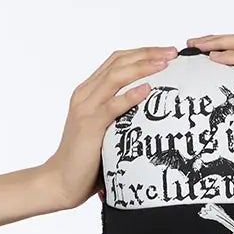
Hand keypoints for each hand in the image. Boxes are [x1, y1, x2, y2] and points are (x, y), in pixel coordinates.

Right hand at [45, 45, 179, 208]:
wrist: (61, 181)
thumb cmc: (86, 162)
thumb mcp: (106, 132)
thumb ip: (121, 117)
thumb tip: (150, 114)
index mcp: (88, 92)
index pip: (116, 62)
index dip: (141, 53)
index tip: (165, 53)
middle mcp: (85, 95)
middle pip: (118, 62)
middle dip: (147, 54)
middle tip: (172, 52)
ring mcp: (86, 108)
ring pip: (116, 77)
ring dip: (142, 67)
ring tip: (164, 64)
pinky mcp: (89, 125)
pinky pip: (112, 106)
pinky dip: (130, 96)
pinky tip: (147, 89)